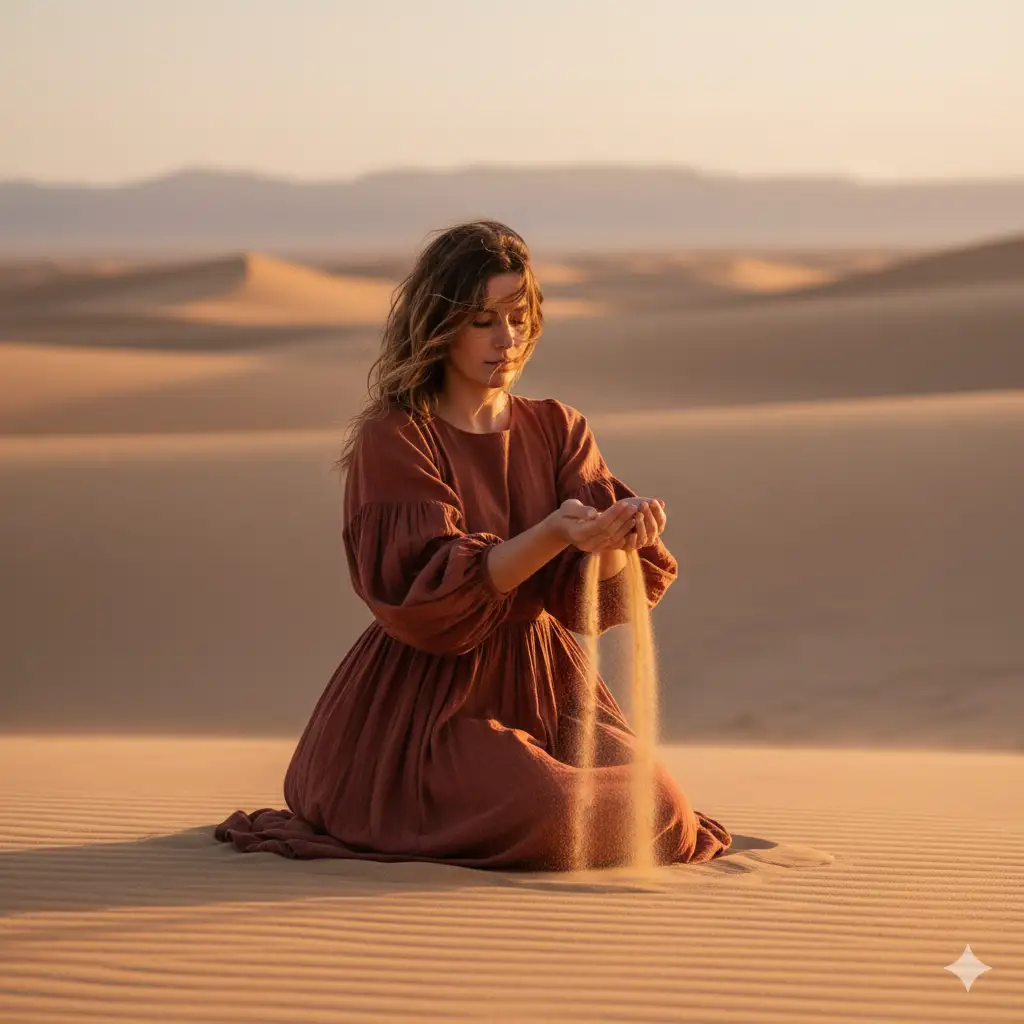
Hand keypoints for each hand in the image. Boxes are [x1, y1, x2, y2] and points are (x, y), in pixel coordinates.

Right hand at [549, 496, 665, 554]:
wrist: (561, 528)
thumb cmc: (565, 514)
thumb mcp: (568, 507)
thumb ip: (580, 511)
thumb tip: (594, 514)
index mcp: (578, 534)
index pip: (600, 524)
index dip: (613, 514)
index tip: (624, 503)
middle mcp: (587, 544)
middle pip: (609, 532)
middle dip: (622, 518)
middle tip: (634, 507)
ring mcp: (594, 549)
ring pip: (614, 538)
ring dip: (626, 526)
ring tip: (637, 513)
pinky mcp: (600, 549)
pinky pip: (615, 543)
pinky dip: (625, 533)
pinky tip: (633, 523)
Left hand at [612, 496, 666, 552]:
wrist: (614, 520)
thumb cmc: (630, 511)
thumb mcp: (639, 505)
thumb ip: (650, 504)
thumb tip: (662, 502)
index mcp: (656, 527)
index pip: (661, 520)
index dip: (658, 511)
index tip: (652, 501)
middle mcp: (651, 536)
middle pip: (653, 528)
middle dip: (649, 515)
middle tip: (643, 504)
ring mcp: (641, 543)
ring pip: (644, 537)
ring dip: (642, 525)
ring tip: (638, 514)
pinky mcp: (630, 547)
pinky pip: (633, 545)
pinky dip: (633, 539)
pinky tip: (631, 532)